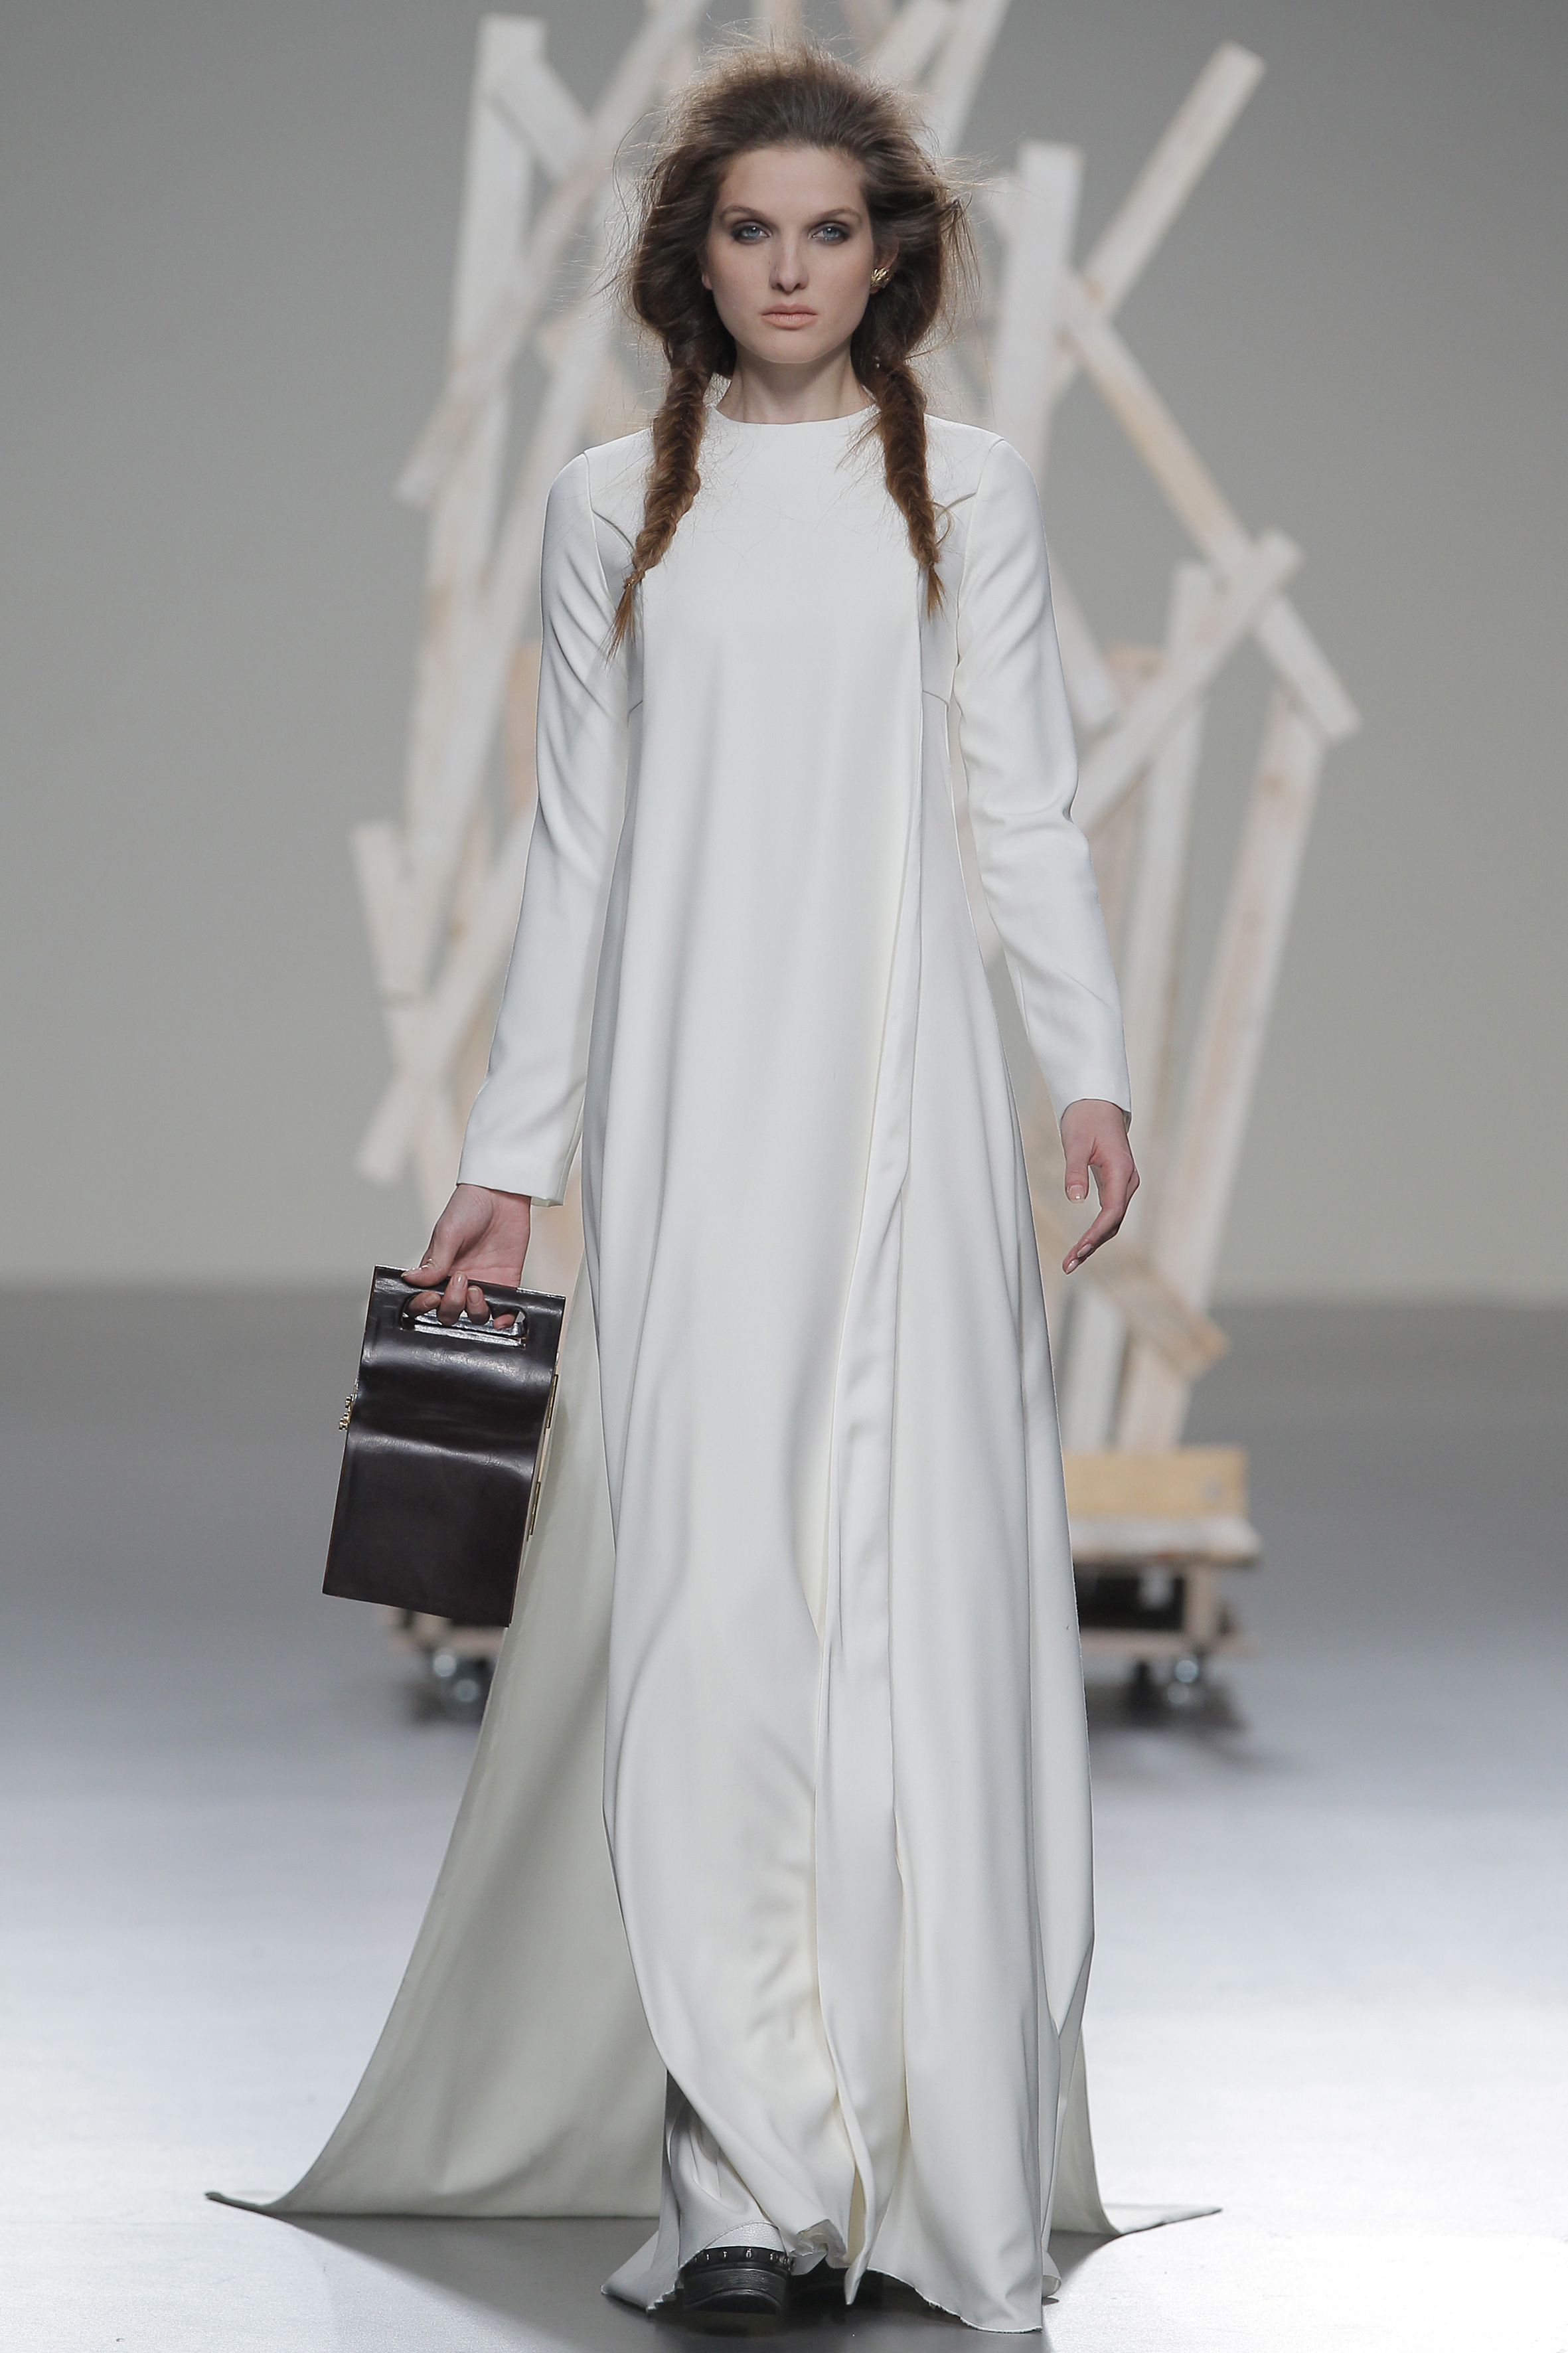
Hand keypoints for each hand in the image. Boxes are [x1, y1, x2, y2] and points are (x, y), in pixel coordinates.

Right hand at [404, 1184, 531, 1324]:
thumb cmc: (470, 1206)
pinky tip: (502, 1317)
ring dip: (474, 1311)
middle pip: (449, 1313)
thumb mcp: (447, 1232)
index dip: (425, 1306)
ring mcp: (483, 1283)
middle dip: (452, 1304)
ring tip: (478, 1289)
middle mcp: (458, 1281)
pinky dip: (504, 1319)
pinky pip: (504, 1310)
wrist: (501, 1193)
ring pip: (474, 1316)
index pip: (425, 1300)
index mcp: (438, 1270)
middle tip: (460, 1280)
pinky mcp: (505, 1281)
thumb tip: (411, 1280)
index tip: (431, 1297)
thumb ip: (434, 1261)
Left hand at [1060, 1099, 1137, 1273]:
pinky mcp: (1116, 1185)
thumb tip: (1075, 1199)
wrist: (1097, 1103)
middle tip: (1069, 1264)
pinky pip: (1109, 1214)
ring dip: (1094, 1242)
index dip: (1097, 1233)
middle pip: (1113, 1222)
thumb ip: (1075, 1171)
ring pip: (1112, 1221)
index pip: (1113, 1210)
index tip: (1080, 1249)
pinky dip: (1096, 1231)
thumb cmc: (1086, 1118)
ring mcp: (1124, 1184)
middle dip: (1092, 1245)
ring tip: (1071, 1261)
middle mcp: (1127, 1181)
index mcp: (1122, 1170)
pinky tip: (1081, 1245)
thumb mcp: (1075, 1142)